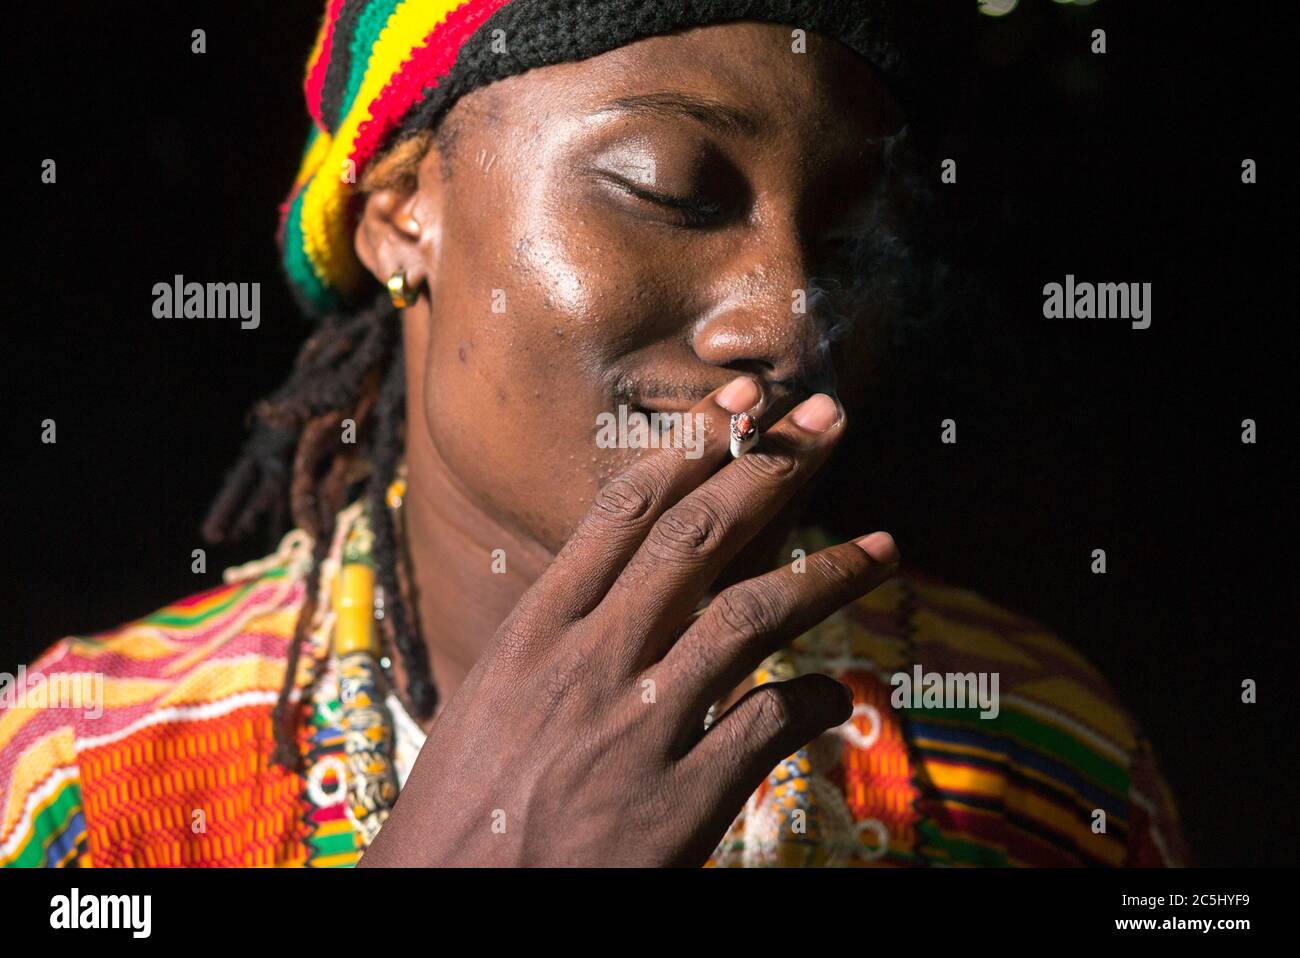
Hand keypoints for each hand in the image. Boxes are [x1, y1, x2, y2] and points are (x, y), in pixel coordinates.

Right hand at [358, 376, 899, 865]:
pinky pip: (769, 728)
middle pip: (695, 542)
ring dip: (824, 574)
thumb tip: (612, 596)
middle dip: (768, 470)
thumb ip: (556, 642)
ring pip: (747, 618)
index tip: (740, 404)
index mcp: (535, 632)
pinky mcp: (679, 803)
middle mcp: (589, 663)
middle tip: (826, 419)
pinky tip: (843, 693)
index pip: (623, 512)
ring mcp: (638, 729)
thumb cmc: (460, 809)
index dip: (692, 448)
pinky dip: (817, 701)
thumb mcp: (492, 701)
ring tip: (881, 545)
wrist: (449, 907)